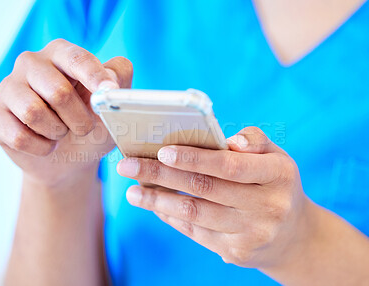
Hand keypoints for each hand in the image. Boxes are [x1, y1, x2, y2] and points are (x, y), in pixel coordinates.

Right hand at [0, 39, 132, 187]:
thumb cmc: (91, 125)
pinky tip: (45, 144)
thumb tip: (110, 81)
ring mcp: (9, 86)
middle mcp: (31, 62)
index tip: (107, 92)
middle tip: (84, 128)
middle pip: (58, 92)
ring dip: (57, 133)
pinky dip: (41, 148)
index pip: (77, 58)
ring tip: (61, 132)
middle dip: (79, 120)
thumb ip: (119, 81)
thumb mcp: (111, 105)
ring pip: (34, 113)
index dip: (94, 77)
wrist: (68, 159)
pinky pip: (19, 136)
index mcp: (62, 53)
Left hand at [117, 126, 312, 267]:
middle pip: (205, 188)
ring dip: (158, 200)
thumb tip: (228, 141)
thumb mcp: (276, 157)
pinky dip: (171, 215)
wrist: (293, 237)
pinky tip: (154, 204)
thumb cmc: (276, 185)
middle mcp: (267, 206)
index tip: (161, 151)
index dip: (194, 158)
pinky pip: (196, 231)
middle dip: (161, 174)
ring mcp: (251, 234)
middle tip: (127, 166)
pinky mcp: (236, 253)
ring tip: (132, 191)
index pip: (230, 165)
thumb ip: (253, 141)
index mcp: (278, 175)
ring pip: (195, 213)